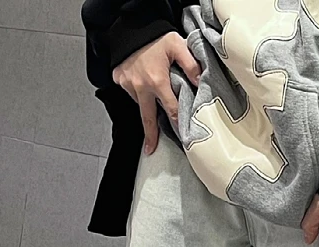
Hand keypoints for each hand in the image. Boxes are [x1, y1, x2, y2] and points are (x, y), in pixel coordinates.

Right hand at [112, 31, 200, 154]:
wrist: (130, 26)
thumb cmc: (154, 35)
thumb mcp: (177, 45)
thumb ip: (190, 65)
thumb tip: (200, 83)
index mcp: (156, 82)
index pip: (171, 110)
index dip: (177, 124)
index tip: (180, 137)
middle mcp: (140, 87)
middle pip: (147, 117)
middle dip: (150, 135)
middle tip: (150, 149)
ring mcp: (127, 84)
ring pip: (140, 102)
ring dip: (148, 102)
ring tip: (154, 93)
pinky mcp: (118, 79)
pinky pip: (130, 91)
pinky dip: (137, 90)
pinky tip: (142, 81)